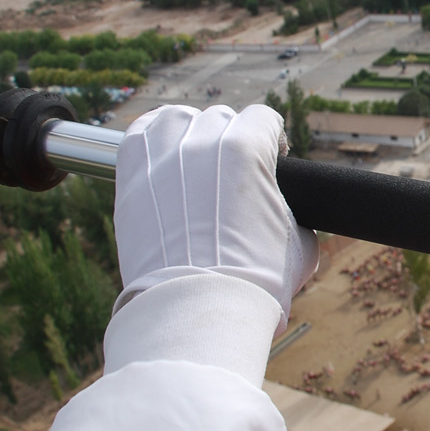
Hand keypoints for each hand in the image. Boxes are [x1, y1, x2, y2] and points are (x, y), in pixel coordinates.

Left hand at [114, 104, 317, 324]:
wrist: (198, 312)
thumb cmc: (254, 282)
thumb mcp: (299, 241)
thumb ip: (293, 210)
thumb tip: (288, 213)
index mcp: (247, 148)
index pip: (263, 119)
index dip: (272, 139)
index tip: (272, 160)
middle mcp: (201, 143)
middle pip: (220, 119)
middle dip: (231, 141)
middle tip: (232, 174)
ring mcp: (161, 157)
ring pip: (177, 119)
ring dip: (190, 133)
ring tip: (195, 160)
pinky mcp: (130, 178)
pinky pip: (138, 133)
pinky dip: (152, 137)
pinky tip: (163, 155)